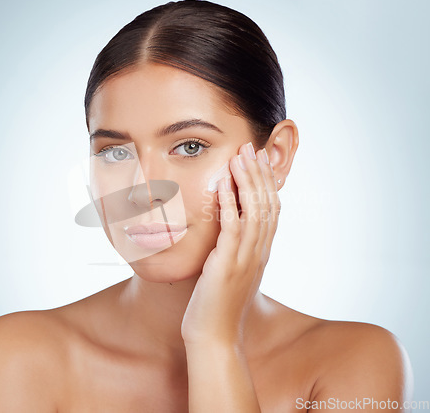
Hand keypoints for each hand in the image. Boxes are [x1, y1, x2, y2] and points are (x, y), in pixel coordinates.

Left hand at [181, 142, 280, 346]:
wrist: (214, 337)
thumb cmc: (219, 306)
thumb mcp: (233, 273)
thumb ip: (237, 252)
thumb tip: (232, 234)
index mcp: (260, 253)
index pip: (271, 211)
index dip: (266, 183)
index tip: (259, 161)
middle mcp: (258, 252)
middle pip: (266, 205)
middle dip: (259, 174)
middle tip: (253, 147)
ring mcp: (245, 258)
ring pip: (253, 211)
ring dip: (248, 181)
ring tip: (241, 156)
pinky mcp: (227, 264)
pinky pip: (232, 227)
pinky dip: (231, 204)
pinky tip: (226, 184)